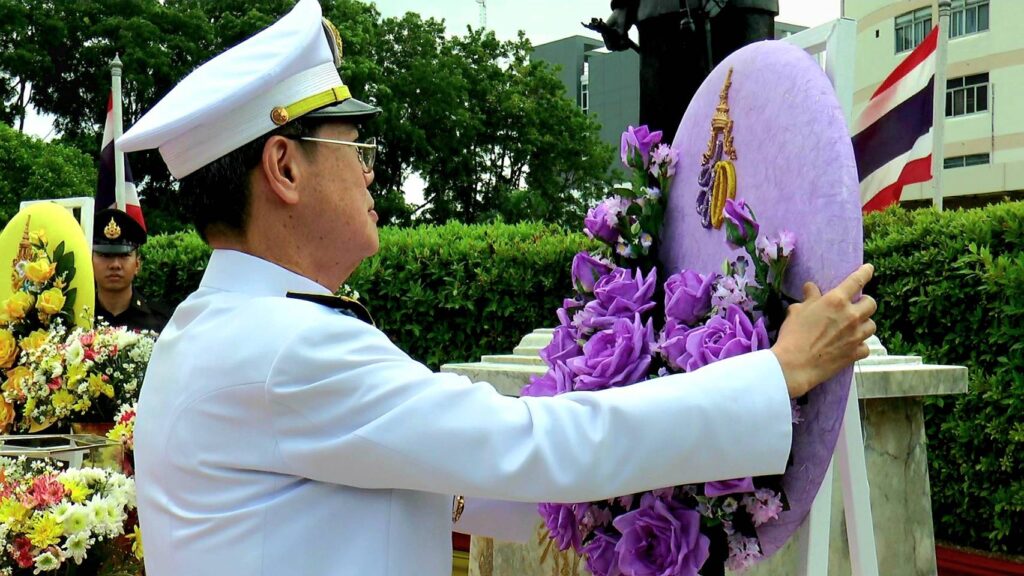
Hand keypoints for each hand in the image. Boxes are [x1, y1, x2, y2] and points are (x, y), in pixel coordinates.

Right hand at [771, 264, 876, 397]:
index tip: (869, 268)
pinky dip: (860, 345)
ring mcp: (856, 335)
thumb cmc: (793, 335)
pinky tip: (850, 346)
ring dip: (864, 324)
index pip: (857, 280)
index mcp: (836, 300)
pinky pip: (866, 346)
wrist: (794, 365)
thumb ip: (809, 298)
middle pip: (871, 303)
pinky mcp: (856, 353)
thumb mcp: (797, 311)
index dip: (865, 272)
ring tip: (853, 327)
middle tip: (855, 306)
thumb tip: (812, 288)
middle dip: (865, 302)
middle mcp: (851, 315)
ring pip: (872, 325)